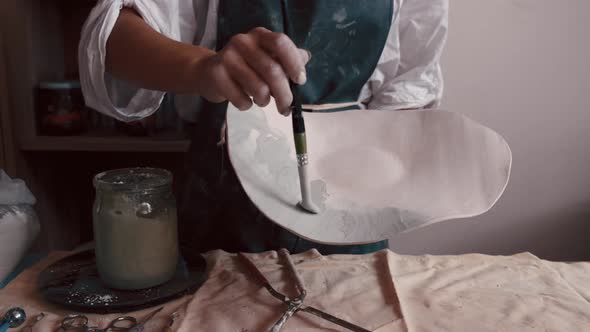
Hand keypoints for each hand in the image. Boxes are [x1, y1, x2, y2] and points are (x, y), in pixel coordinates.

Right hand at [191, 27, 310, 114]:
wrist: (208, 72)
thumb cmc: (244, 67)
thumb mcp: (266, 58)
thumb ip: (286, 59)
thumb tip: (305, 58)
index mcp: (260, 36)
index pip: (281, 43)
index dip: (294, 63)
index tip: (300, 81)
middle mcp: (243, 42)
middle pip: (272, 71)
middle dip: (284, 95)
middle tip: (286, 108)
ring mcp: (228, 57)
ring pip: (258, 88)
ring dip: (265, 101)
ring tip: (262, 101)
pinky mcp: (216, 74)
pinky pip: (241, 99)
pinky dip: (247, 106)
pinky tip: (244, 101)